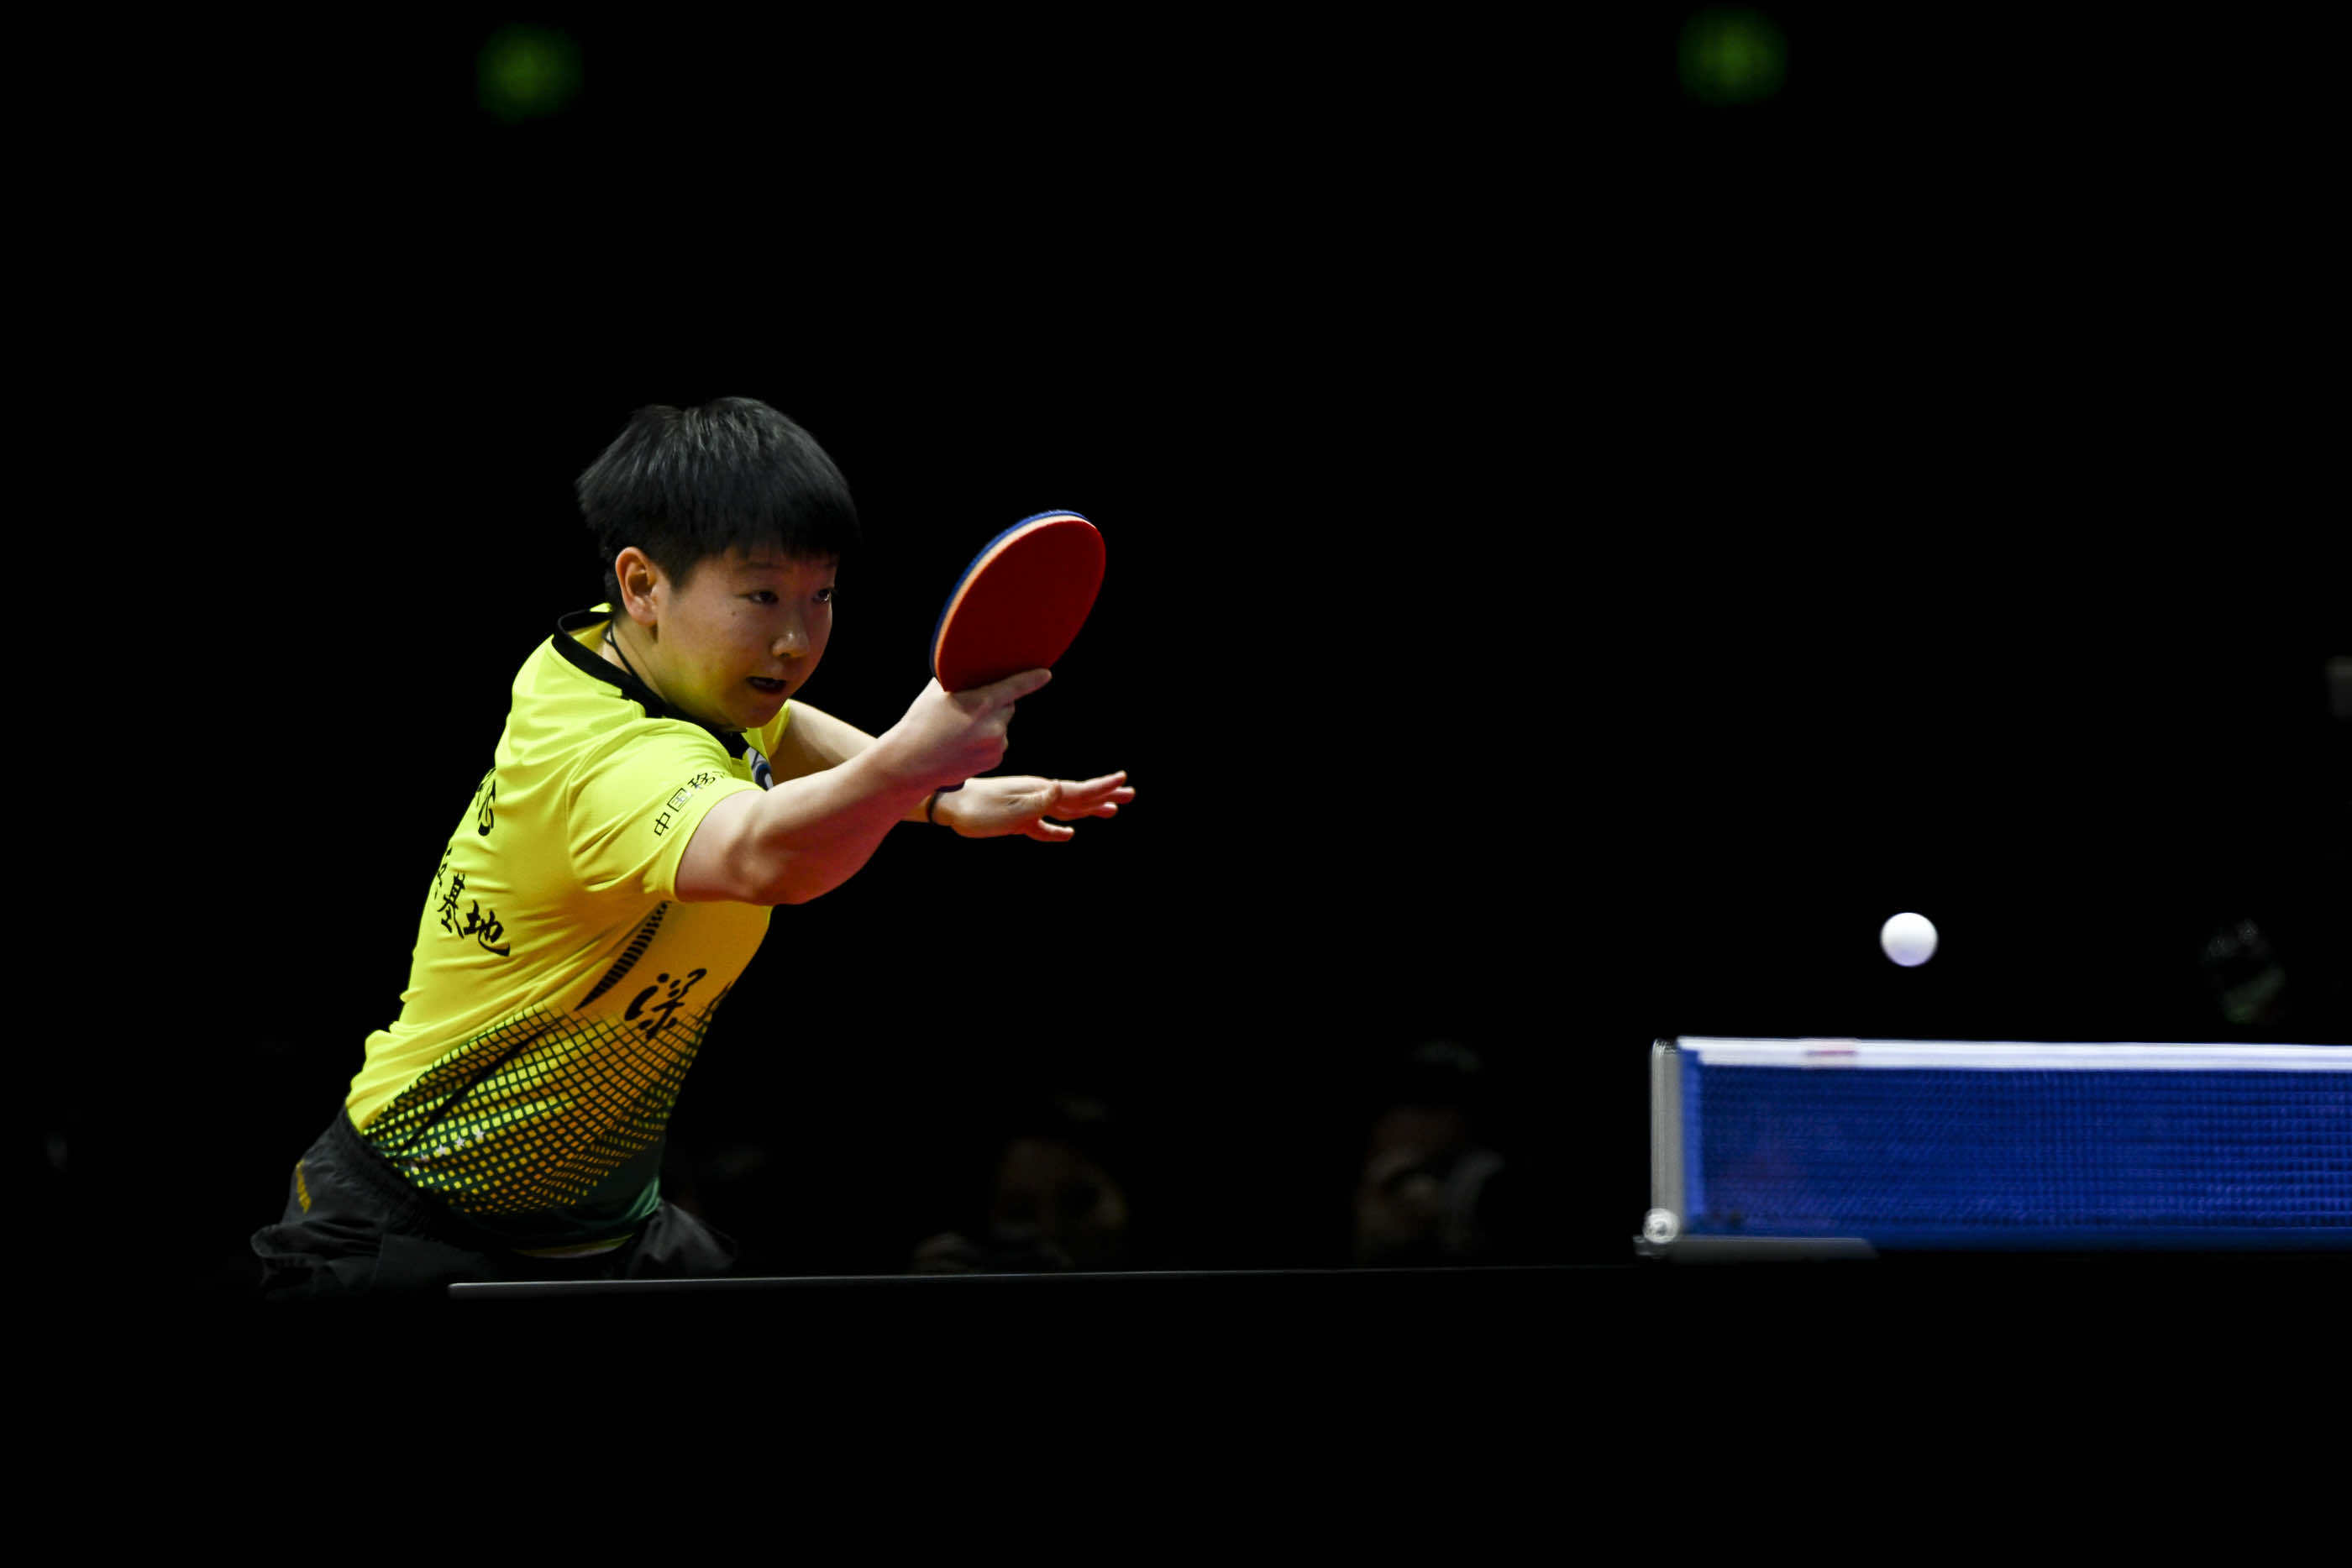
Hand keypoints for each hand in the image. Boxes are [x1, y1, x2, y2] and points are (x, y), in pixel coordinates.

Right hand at [884, 670, 1051, 790]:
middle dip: (996, 704)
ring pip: (1001, 725)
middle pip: (1007, 705)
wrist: (910, 764)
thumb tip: (973, 673)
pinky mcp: (994, 759)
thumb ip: (960, 682)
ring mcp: (996, 744)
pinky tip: (965, 745)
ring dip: (990, 724)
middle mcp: (993, 725)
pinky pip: (997, 742)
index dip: (1032, 679)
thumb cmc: (919, 724)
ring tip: (962, 732)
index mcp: (980, 703)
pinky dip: (987, 741)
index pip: (1015, 686)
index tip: (1046, 674)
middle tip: (972, 709)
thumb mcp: (936, 694)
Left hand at [935, 771, 1132, 840]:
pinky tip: (1067, 835)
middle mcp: (1038, 795)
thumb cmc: (977, 809)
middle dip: (1105, 795)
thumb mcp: (1009, 810)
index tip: (1124, 780)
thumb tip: (1060, 789)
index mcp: (1040, 791)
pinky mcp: (1017, 819)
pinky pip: (1044, 826)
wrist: (949, 806)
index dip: (1102, 787)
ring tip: (1110, 812)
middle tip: (1130, 793)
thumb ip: (1036, 802)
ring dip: (1088, 810)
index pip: (1078, 790)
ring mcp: (1029, 806)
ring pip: (1066, 810)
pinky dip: (1058, 831)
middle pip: (1079, 797)